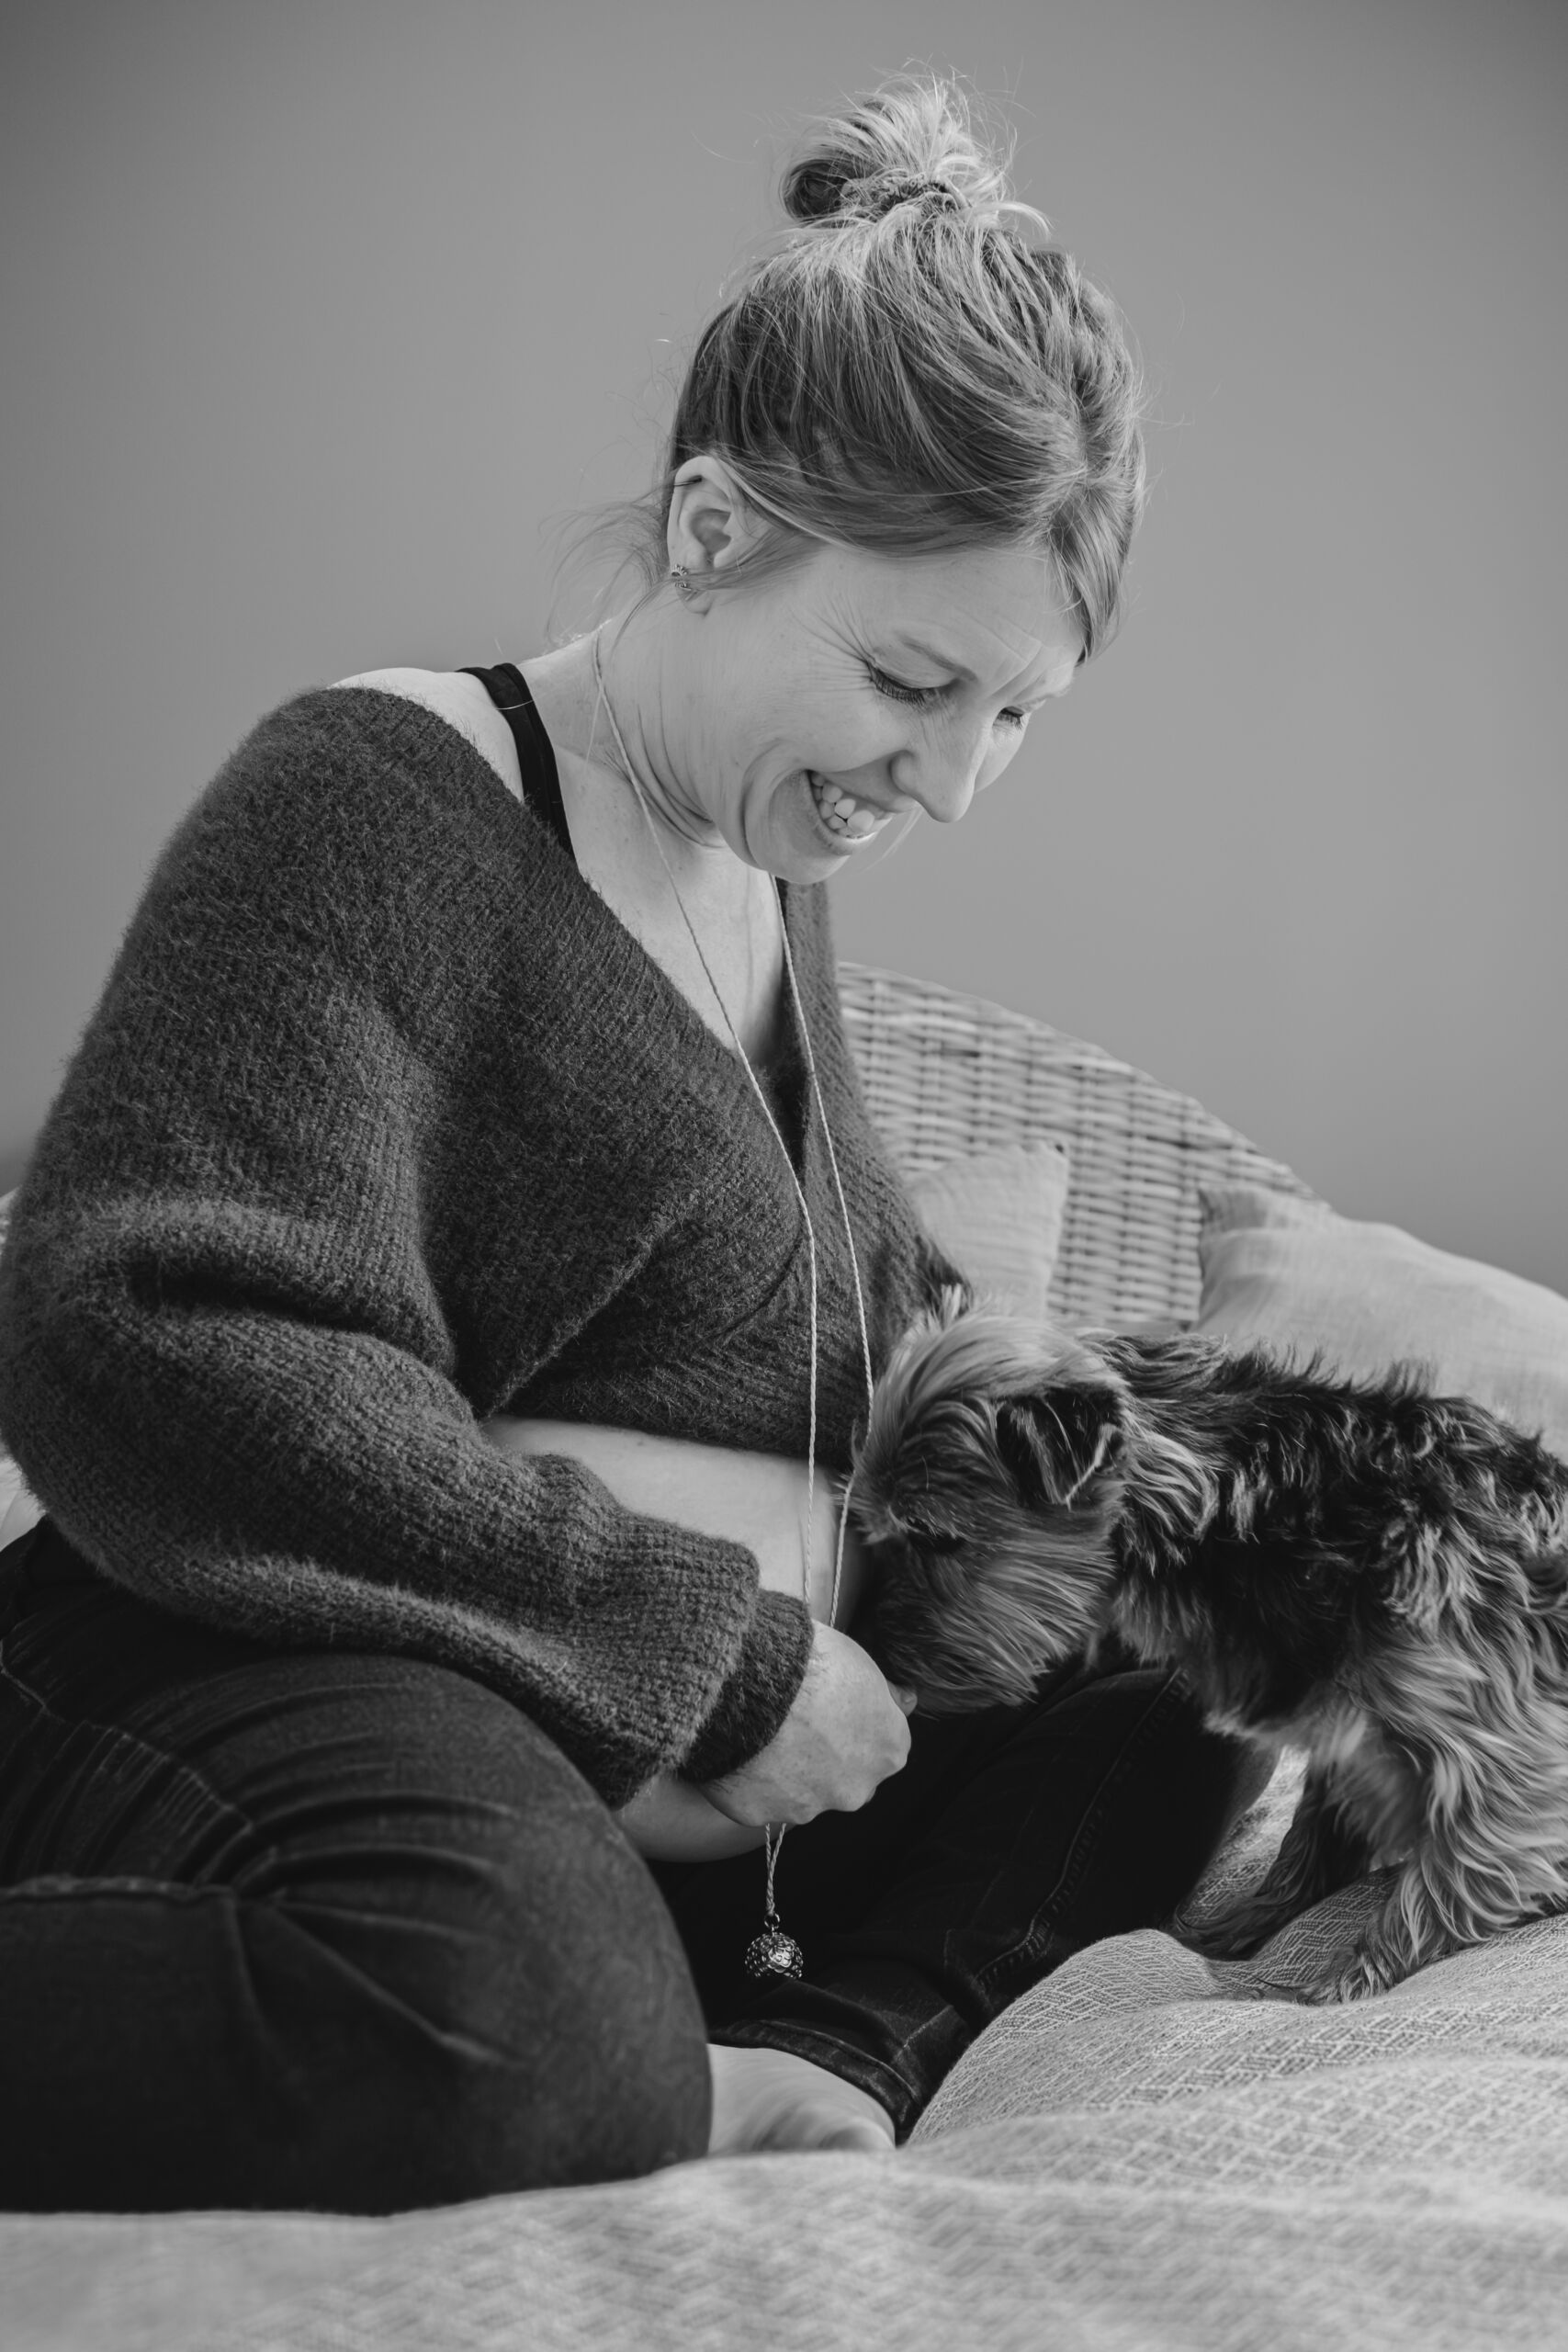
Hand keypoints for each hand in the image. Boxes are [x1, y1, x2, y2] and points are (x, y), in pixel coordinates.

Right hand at [698, 1621, 914, 1828]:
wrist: (749, 1682)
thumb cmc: (810, 1665)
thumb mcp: (862, 1662)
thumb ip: (885, 1694)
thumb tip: (907, 1701)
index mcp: (888, 1752)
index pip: (884, 1747)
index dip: (860, 1727)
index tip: (838, 1710)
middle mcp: (855, 1789)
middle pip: (847, 1779)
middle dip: (828, 1759)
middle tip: (800, 1723)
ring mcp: (808, 1807)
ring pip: (803, 1794)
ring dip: (788, 1772)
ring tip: (764, 1732)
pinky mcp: (761, 1814)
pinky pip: (758, 1799)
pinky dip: (751, 1781)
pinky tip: (740, 1748)